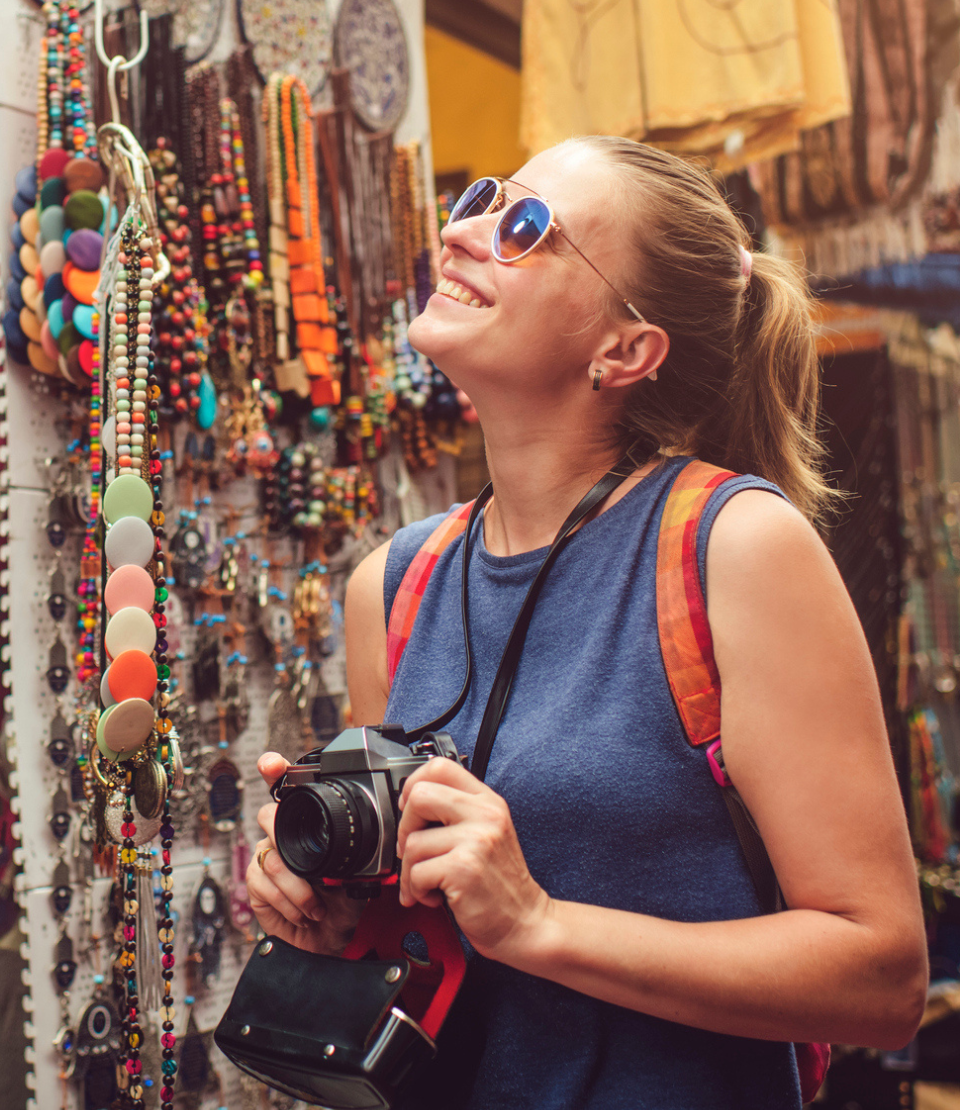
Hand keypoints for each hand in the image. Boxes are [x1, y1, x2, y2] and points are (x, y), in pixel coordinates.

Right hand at [246, 752, 363, 954]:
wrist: (330, 938)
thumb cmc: (343, 902)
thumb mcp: (358, 871)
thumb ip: (357, 851)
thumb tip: (374, 834)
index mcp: (307, 826)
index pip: (287, 791)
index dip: (275, 772)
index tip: (271, 764)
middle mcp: (281, 835)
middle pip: (268, 817)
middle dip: (287, 838)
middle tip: (309, 864)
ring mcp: (265, 857)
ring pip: (272, 859)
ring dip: (299, 890)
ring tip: (318, 906)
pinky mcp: (255, 883)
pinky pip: (264, 884)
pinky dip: (289, 902)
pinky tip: (304, 912)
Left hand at [397, 757, 550, 963]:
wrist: (525, 922)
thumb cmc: (500, 883)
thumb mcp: (487, 833)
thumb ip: (459, 813)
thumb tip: (412, 803)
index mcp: (487, 802)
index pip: (440, 766)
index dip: (414, 785)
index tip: (410, 808)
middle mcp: (484, 815)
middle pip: (420, 796)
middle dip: (405, 828)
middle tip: (413, 850)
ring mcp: (476, 840)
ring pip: (413, 842)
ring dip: (410, 871)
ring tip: (428, 883)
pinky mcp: (464, 869)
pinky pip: (416, 873)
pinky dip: (416, 891)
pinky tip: (435, 896)